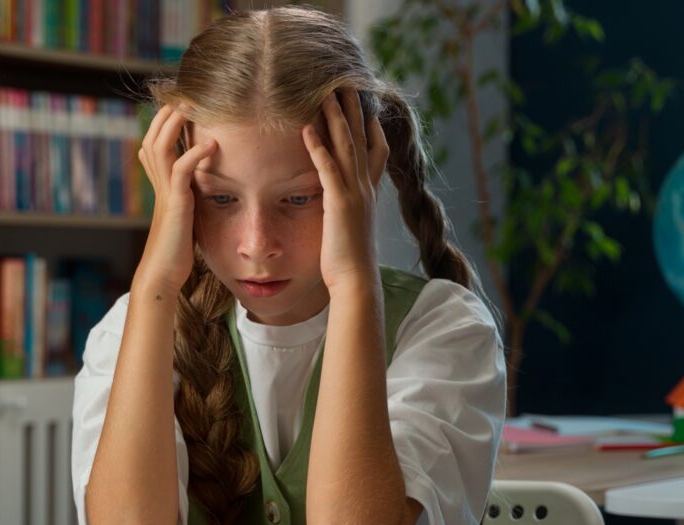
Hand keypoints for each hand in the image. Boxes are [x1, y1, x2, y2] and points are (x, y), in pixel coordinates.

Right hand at [135, 104, 217, 295]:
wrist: (163, 274)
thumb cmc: (177, 251)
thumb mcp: (184, 216)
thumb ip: (189, 198)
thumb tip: (202, 187)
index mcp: (161, 186)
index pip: (155, 145)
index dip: (164, 124)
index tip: (183, 106)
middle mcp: (159, 186)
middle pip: (152, 138)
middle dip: (167, 115)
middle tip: (185, 96)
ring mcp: (165, 194)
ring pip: (160, 148)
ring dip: (175, 125)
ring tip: (191, 107)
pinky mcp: (176, 205)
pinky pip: (181, 171)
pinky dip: (194, 154)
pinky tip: (211, 144)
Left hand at [302, 89, 389, 292]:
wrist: (355, 280)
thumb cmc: (348, 261)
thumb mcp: (350, 228)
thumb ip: (346, 211)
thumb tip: (340, 207)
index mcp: (369, 194)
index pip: (377, 153)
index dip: (373, 128)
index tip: (367, 108)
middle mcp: (366, 188)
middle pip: (362, 139)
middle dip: (354, 110)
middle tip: (346, 84)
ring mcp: (355, 193)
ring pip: (347, 146)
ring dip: (336, 118)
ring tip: (326, 93)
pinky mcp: (339, 202)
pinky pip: (327, 167)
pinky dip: (318, 146)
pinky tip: (307, 128)